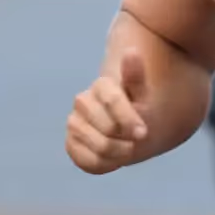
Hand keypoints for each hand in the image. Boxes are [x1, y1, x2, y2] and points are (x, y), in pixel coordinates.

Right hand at [66, 49, 149, 174]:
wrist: (129, 131)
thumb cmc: (138, 112)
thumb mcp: (143, 97)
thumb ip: (136, 77)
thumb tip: (132, 51)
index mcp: (101, 85)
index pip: (113, 100)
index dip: (129, 119)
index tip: (143, 133)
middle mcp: (82, 101)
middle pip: (108, 128)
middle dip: (127, 139)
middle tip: (135, 140)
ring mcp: (74, 122)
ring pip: (99, 145)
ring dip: (119, 153)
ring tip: (126, 148)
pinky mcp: (70, 143)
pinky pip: (87, 160)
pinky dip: (105, 163)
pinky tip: (112, 157)